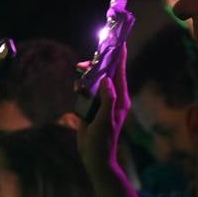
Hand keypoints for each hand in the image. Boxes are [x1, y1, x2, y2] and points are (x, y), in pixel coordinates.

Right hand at [75, 43, 128, 174]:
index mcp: (120, 98)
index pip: (120, 73)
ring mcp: (101, 101)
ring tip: (79, 76)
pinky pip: (86, 90)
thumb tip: (106, 79)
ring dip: (86, 76)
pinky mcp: (91, 105)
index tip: (119, 41)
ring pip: (94, 80)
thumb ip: (107, 99)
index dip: (119, 56)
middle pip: (106, 73)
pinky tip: (77, 88)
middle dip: (96, 65)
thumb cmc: (102, 140)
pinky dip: (81, 86)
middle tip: (84, 64)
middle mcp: (112, 97)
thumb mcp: (105, 119)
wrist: (94, 156)